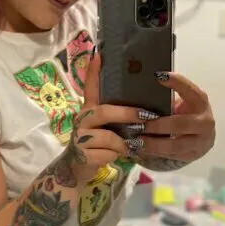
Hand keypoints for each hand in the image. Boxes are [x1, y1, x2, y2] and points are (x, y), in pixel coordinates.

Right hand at [58, 53, 154, 187]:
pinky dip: (116, 157)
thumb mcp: (105, 130)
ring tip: (132, 146)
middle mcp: (81, 120)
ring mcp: (79, 137)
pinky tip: (116, 158)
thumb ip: (116, 119)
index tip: (99, 54)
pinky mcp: (82, 154)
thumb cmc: (96, 148)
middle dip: (128, 114)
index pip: (90, 88)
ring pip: (109, 136)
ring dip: (124, 143)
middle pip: (105, 111)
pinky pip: (107, 153)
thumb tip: (144, 112)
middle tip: (147, 117)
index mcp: (88, 111)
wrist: (76, 171)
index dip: (94, 72)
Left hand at [138, 72, 215, 162]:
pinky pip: (173, 156)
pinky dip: (155, 153)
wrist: (201, 135)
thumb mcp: (180, 102)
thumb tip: (137, 91)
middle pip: (180, 124)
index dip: (176, 83)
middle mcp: (204, 121)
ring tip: (136, 141)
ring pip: (176, 145)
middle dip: (158, 125)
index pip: (190, 90)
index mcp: (200, 102)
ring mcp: (201, 141)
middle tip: (139, 124)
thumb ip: (165, 98)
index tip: (158, 76)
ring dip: (154, 144)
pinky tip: (141, 149)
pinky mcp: (194, 155)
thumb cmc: (184, 113)